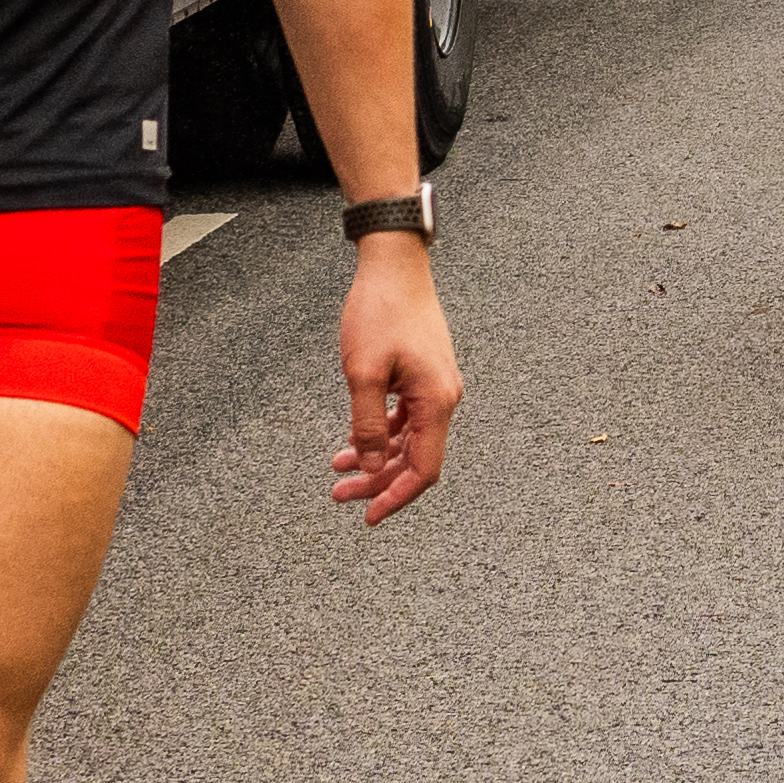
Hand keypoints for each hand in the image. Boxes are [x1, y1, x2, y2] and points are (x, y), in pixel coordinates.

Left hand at [329, 235, 458, 520]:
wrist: (394, 266)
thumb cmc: (380, 312)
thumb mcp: (363, 373)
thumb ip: (367, 425)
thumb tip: (370, 465)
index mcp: (436, 402)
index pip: (424, 469)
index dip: (396, 497)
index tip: (369, 516)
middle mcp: (443, 398)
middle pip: (415, 459)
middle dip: (378, 481)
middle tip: (340, 494)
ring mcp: (435, 386)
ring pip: (409, 440)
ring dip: (376, 458)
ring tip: (340, 469)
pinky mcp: (424, 375)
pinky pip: (406, 418)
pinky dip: (382, 433)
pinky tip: (355, 440)